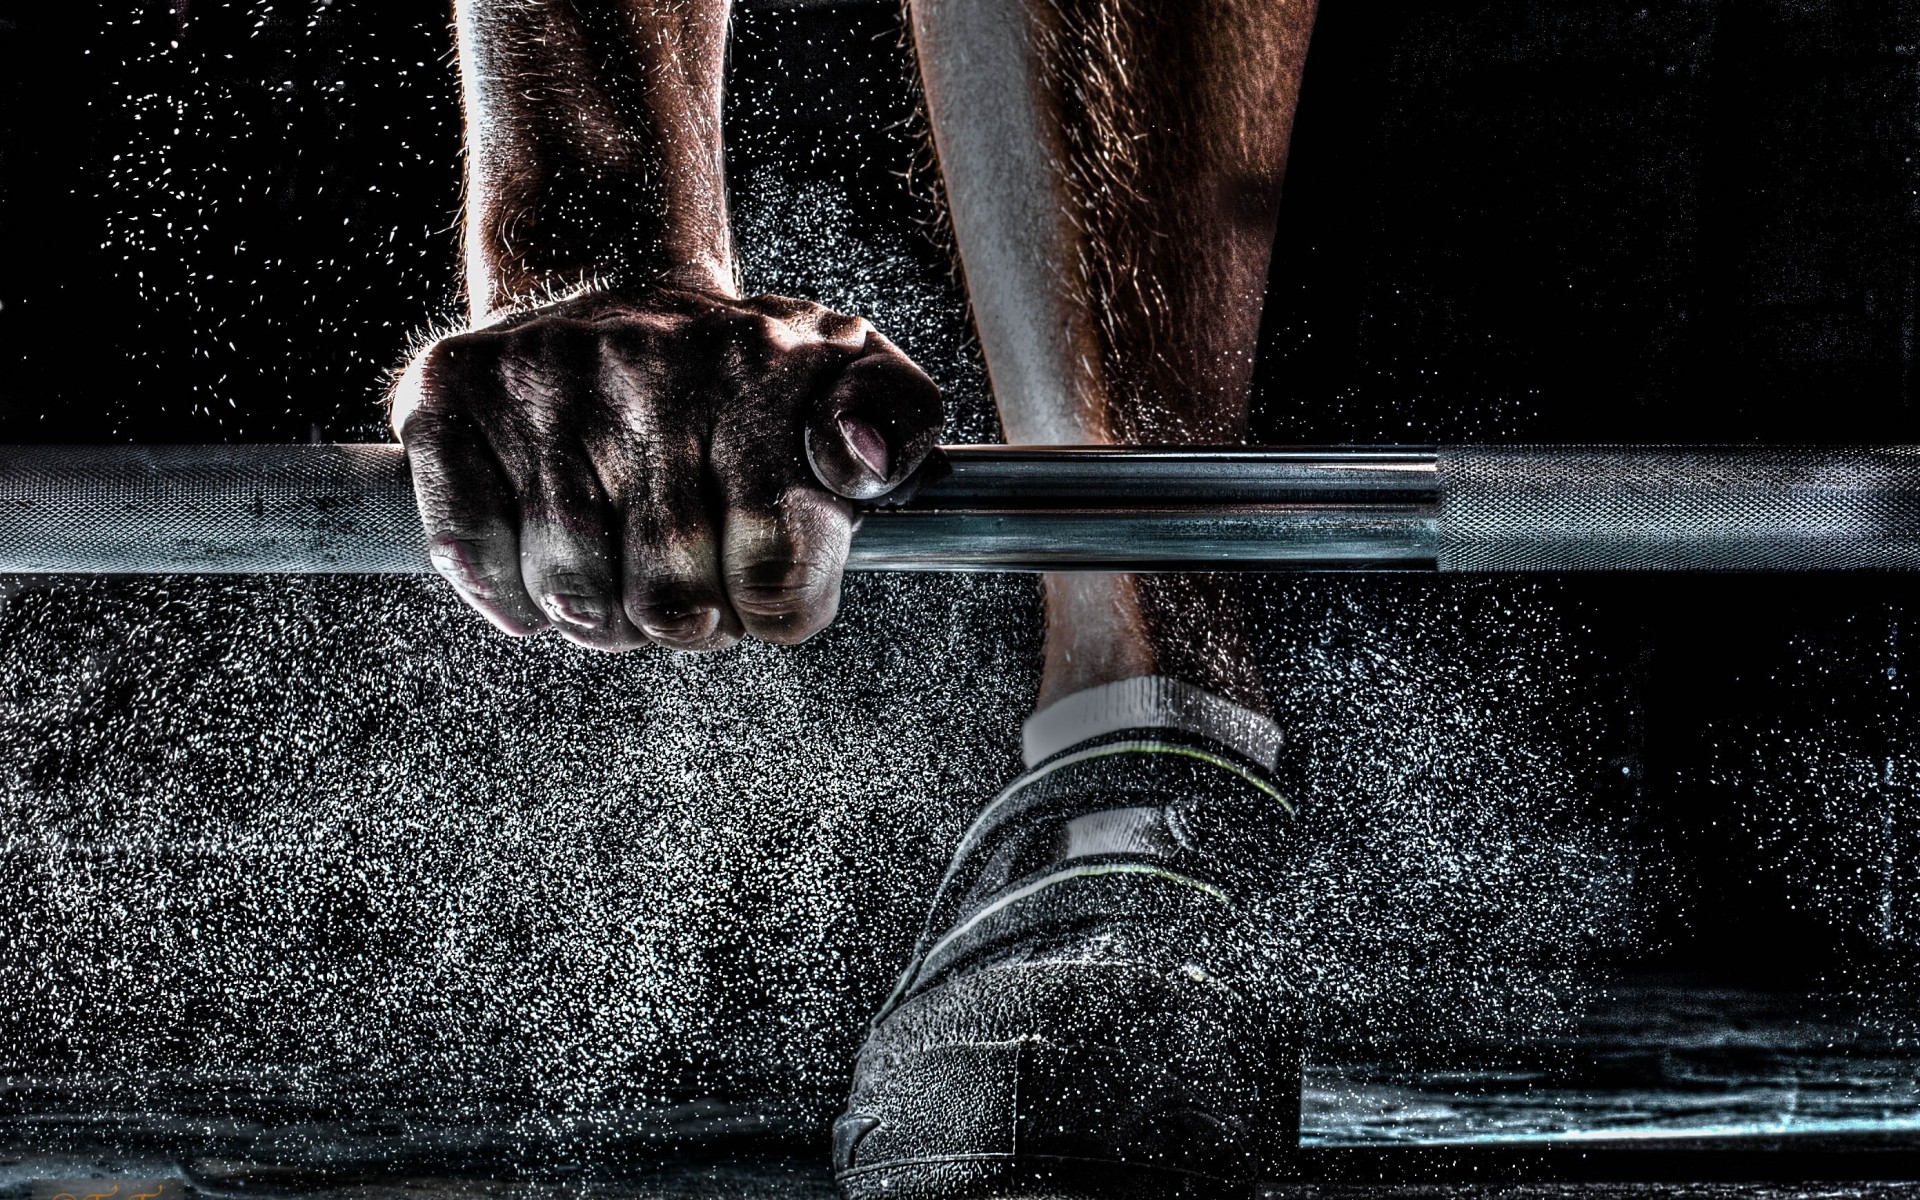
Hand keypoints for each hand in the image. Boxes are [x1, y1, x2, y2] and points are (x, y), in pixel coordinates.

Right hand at [390, 284, 942, 650]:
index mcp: (759, 372)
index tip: (765, 589)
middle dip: (688, 626)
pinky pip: (468, 550)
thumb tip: (856, 465)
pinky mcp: (448, 393)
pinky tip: (542, 574)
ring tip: (623, 582)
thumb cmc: (746, 372)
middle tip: (692, 593)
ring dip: (601, 622)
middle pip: (669, 600)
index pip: (775, 570)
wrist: (614, 280)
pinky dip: (506, 593)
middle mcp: (645, 366)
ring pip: (571, 591)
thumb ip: (898, 422)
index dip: (774, 612)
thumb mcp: (854, 371)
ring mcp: (541, 378)